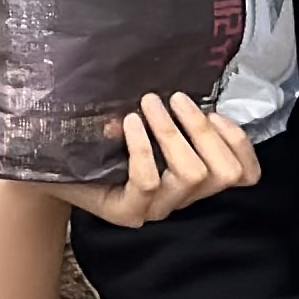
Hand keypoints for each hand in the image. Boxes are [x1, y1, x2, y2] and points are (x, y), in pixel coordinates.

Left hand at [31, 88, 262, 230]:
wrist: (53, 167)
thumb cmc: (102, 140)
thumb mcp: (143, 122)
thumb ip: (171, 114)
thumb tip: (187, 86)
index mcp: (194, 178)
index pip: (245, 175)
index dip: (240, 142)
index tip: (215, 113)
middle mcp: (182, 197)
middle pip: (223, 173)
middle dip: (204, 130)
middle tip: (175, 99)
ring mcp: (156, 209)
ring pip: (191, 175)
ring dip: (172, 132)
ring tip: (149, 104)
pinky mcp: (127, 212)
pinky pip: (147, 180)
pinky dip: (142, 146)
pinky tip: (128, 123)